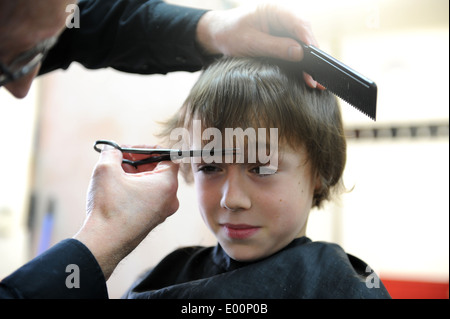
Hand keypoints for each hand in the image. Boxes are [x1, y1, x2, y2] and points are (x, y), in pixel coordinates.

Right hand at [74, 145, 178, 279]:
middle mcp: (170, 199)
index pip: (167, 157)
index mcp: (167, 185)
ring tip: (114, 173)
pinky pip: (148, 198)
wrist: (104, 244)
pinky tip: (116, 189)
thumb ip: (112, 153)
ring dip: (135, 175)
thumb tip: (112, 149)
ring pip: (152, 185)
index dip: (147, 150)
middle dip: (138, 161)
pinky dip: (135, 190)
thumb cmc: (109, 207)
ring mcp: (162, 212)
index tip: (129, 150)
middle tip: (119, 158)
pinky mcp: (151, 221)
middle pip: (159, 170)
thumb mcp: (107, 170)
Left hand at [196, 3, 318, 87]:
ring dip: (308, 64)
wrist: (217, 35)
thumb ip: (275, 47)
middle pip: (305, 36)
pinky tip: (306, 78)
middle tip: (317, 79)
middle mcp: (283, 18)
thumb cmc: (230, 34)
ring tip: (315, 83)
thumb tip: (300, 53)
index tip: (315, 59)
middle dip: (312, 57)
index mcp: (275, 10)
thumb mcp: (250, 43)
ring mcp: (284, 29)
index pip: (299, 23)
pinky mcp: (281, 40)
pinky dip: (300, 65)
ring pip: (302, 46)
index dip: (309, 42)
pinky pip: (295, 51)